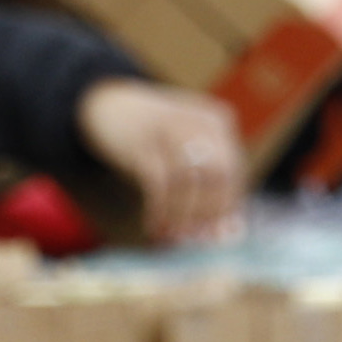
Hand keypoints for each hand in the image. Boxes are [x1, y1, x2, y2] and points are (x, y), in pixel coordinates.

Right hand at [79, 78, 248, 245]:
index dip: (228, 207)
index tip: (218, 237)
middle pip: (217, 175)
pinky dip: (159, 209)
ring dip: (183, 215)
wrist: (107, 102)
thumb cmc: (151, 133)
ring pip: (189, 181)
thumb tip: (229, 232)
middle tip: (195, 239)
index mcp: (217, 121)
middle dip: (209, 213)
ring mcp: (169, 130)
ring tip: (174, 237)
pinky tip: (154, 225)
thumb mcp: (185, 143)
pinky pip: (158, 183)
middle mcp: (198, 122)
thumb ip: (207, 178)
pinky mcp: (141, 142)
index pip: (235, 171)